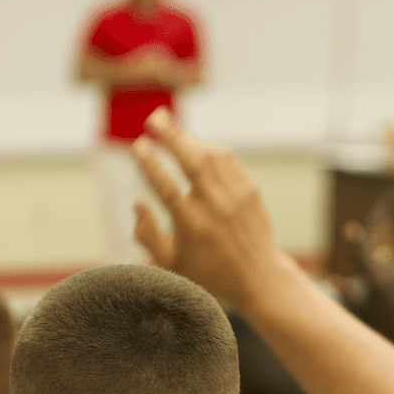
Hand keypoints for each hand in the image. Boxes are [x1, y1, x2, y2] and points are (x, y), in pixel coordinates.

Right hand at [132, 108, 291, 309]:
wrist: (256, 276)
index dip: (149, 163)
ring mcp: (235, 196)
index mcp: (191, 224)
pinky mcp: (250, 189)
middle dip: (171, 134)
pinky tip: (196, 145)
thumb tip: (136, 203)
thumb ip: (147, 234)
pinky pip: (228, 160)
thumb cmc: (208, 271)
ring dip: (189, 138)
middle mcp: (214, 206)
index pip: (165, 186)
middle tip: (154, 117)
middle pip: (191, 160)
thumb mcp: (171, 263)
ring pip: (210, 155)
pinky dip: (210, 148)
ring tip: (170, 127)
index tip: (137, 145)